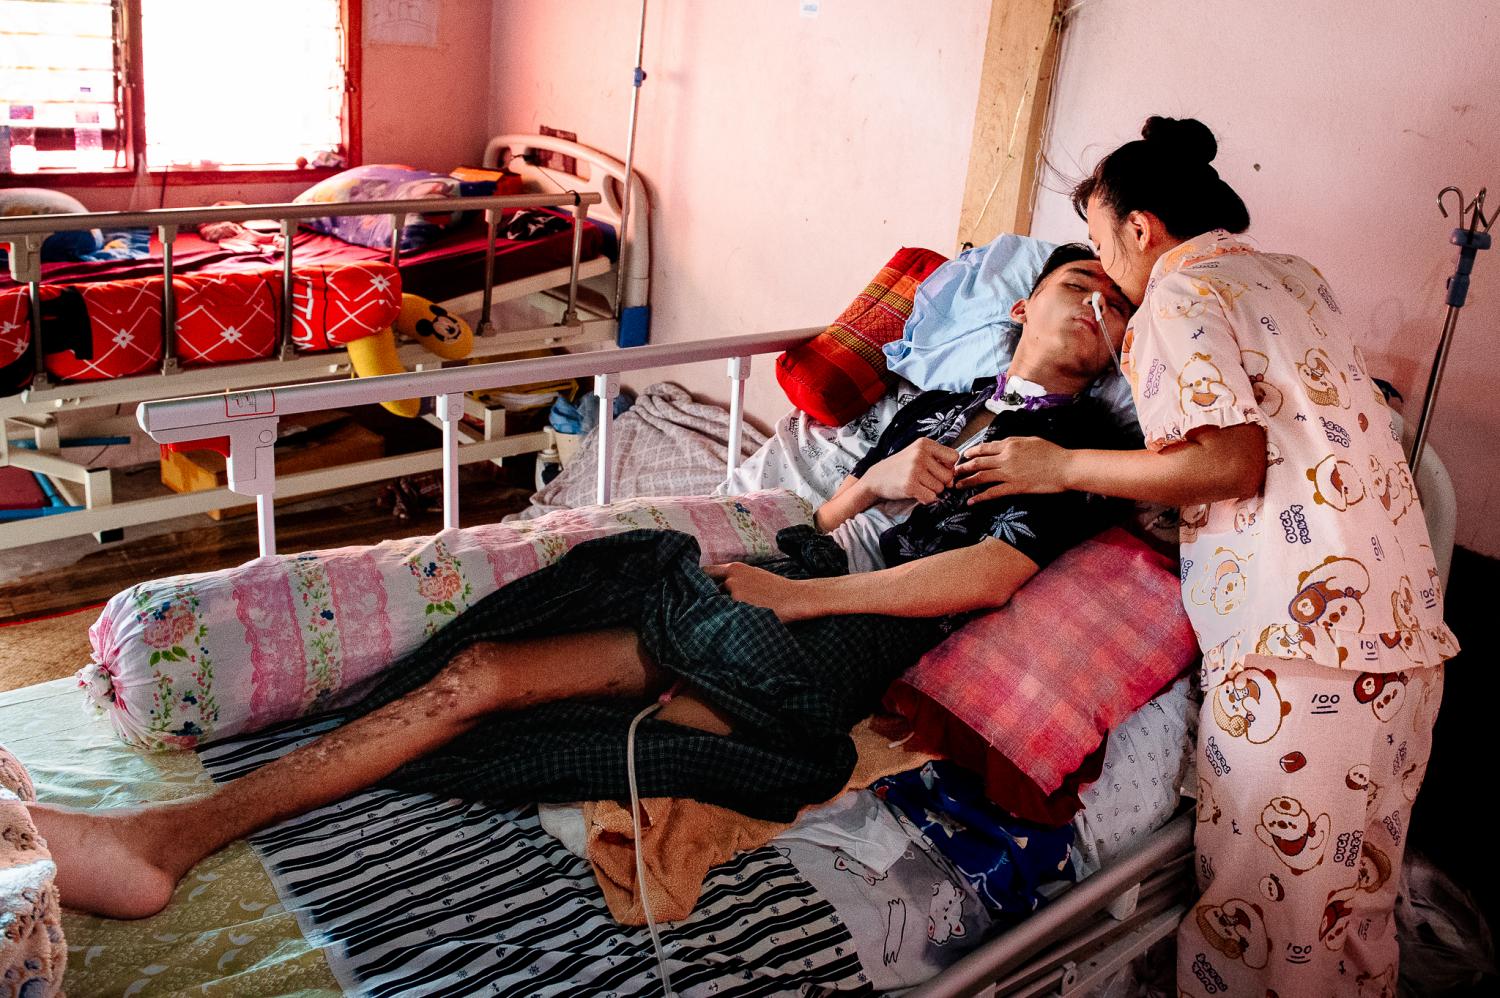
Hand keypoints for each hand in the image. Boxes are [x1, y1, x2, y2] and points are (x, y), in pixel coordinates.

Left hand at [703, 562, 815, 621]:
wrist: (794, 597)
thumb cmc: (776, 588)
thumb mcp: (754, 574)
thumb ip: (735, 578)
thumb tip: (719, 586)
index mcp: (734, 568)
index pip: (707, 573)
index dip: (701, 582)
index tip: (696, 589)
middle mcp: (731, 578)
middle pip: (709, 591)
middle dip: (710, 599)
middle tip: (713, 608)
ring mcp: (734, 593)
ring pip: (719, 604)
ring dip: (721, 610)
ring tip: (732, 616)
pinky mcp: (740, 606)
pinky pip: (728, 614)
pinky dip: (730, 618)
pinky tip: (739, 620)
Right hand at [859, 437, 958, 504]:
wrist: (876, 478)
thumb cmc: (901, 467)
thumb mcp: (918, 454)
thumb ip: (939, 463)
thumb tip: (952, 482)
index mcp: (924, 444)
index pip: (954, 456)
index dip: (949, 466)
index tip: (937, 469)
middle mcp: (920, 454)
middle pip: (948, 475)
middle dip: (940, 482)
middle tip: (924, 479)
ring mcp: (914, 470)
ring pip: (940, 488)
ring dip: (931, 491)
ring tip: (917, 484)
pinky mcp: (909, 485)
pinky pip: (930, 498)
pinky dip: (925, 499)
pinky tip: (915, 492)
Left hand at [953, 436, 1071, 502]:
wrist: (1066, 467)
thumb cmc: (1052, 452)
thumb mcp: (1030, 440)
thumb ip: (1013, 442)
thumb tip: (1001, 445)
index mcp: (1009, 444)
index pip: (984, 448)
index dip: (970, 453)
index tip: (963, 457)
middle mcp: (1005, 457)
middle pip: (977, 462)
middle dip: (962, 468)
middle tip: (953, 473)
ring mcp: (1009, 473)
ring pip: (981, 477)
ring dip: (966, 482)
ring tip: (956, 486)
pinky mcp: (1015, 487)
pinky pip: (992, 493)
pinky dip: (979, 497)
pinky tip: (970, 501)